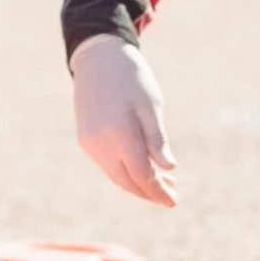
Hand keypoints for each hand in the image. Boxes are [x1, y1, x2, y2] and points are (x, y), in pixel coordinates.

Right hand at [70, 34, 175, 204]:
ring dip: (137, 184)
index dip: (159, 191)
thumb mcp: (151, 105)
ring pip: (116, 176)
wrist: (97, 59)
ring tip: (161, 183)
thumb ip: (157, 139)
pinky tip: (140, 168)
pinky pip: (107, 165)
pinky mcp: (85, 139)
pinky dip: (124, 172)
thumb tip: (169, 169)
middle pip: (127, 182)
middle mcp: (101, 143)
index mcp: (120, 133)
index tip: (174, 201)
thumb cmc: (131, 78)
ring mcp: (90, 143)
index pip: (142, 175)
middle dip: (149, 193)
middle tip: (171, 197)